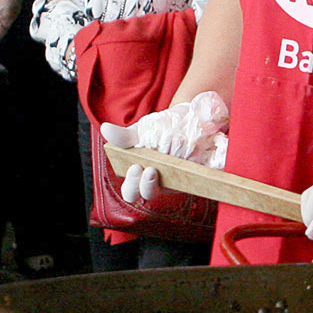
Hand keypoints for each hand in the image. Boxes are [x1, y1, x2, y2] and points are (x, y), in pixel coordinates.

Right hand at [104, 92, 229, 203]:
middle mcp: (161, 182)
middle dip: (147, 185)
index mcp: (142, 175)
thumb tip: (105, 130)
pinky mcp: (205, 174)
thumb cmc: (161, 129)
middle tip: (151, 169)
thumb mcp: (142, 130)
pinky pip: (207, 180)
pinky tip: (202, 153)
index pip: (132, 191)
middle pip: (150, 194)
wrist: (189, 117)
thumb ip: (125, 136)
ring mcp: (182, 180)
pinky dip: (205, 170)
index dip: (132, 185)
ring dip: (174, 175)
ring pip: (176, 188)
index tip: (136, 167)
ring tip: (176, 154)